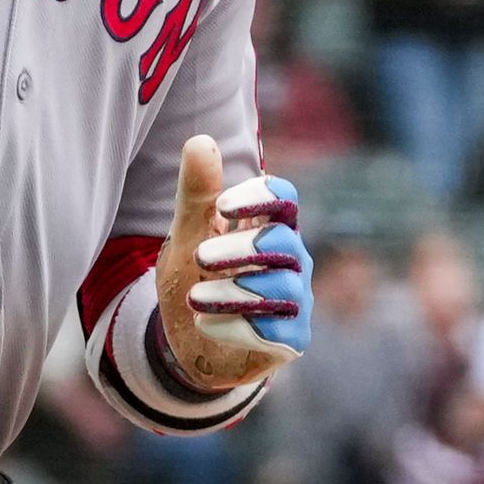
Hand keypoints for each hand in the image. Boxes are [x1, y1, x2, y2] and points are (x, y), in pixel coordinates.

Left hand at [154, 138, 309, 394]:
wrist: (192, 342)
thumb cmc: (198, 277)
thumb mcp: (188, 235)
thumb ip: (196, 193)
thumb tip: (199, 140)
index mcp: (268, 226)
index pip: (284, 199)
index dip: (260, 197)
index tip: (222, 207)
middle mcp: (291, 260)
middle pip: (283, 242)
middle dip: (242, 248)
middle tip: (201, 255)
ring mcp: (295, 301)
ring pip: (283, 290)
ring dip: (235, 292)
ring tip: (194, 298)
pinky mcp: (291, 340)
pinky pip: (278, 332)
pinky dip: (239, 327)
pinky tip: (205, 323)